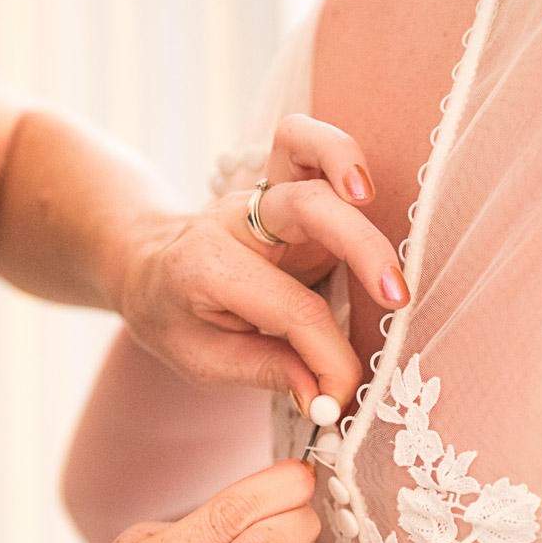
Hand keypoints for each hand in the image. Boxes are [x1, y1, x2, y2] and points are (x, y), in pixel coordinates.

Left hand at [117, 114, 408, 412]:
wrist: (146, 270)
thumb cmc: (174, 317)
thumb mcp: (202, 361)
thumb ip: (266, 372)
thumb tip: (326, 396)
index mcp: (208, 266)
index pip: (292, 308)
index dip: (329, 357)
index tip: (342, 396)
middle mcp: (236, 219)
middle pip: (308, 209)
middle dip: (362, 251)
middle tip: (395, 301)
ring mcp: (260, 195)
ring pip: (303, 147)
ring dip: (345, 165)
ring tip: (372, 202)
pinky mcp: (282, 185)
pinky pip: (309, 146)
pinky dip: (339, 153)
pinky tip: (364, 190)